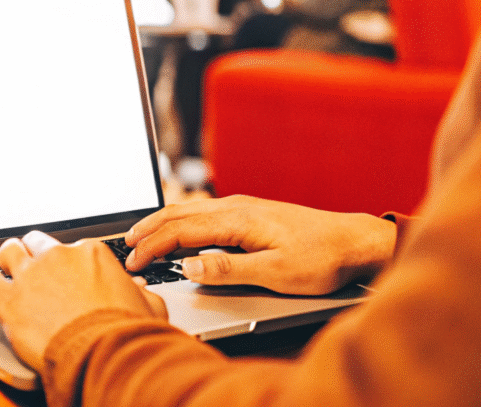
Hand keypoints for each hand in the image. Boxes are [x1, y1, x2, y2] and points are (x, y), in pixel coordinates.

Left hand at [0, 231, 166, 371]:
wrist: (106, 353)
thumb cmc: (128, 332)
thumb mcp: (146, 306)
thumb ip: (137, 292)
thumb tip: (139, 289)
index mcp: (91, 253)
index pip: (72, 248)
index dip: (67, 263)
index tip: (67, 275)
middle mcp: (58, 256)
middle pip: (37, 243)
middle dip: (34, 254)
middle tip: (34, 270)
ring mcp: (31, 275)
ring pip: (9, 252)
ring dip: (6, 259)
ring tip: (3, 268)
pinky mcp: (9, 298)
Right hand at [124, 195, 396, 294]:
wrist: (355, 241)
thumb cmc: (322, 258)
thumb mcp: (276, 273)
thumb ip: (229, 269)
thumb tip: (189, 265)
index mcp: (237, 220)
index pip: (180, 231)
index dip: (153, 247)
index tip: (133, 261)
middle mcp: (236, 207)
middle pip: (178, 213)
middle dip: (147, 230)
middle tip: (125, 248)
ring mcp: (242, 206)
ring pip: (189, 209)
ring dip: (161, 222)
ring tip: (140, 235)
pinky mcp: (249, 212)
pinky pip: (203, 211)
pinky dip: (179, 219)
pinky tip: (178, 227)